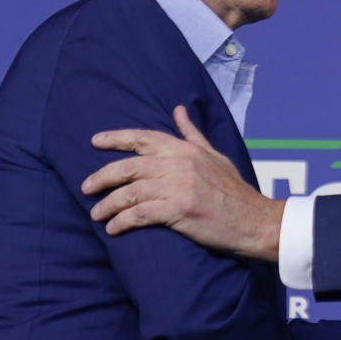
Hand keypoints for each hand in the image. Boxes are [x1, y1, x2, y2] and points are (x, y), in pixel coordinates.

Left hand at [81, 105, 284, 261]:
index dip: (117, 138)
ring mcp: (180, 187)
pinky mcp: (180, 210)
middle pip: (129, 166)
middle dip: (102, 177)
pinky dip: (123, 222)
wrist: (254, 221)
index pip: (144, 138)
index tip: (94, 141)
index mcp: (187, 150)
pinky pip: (140, 214)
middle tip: (86, 188)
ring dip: (108, 205)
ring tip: (97, 215)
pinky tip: (114, 229)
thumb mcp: (215, 156)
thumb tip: (178, 110)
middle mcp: (181, 164)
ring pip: (130, 192)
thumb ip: (192, 134)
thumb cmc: (234, 191)